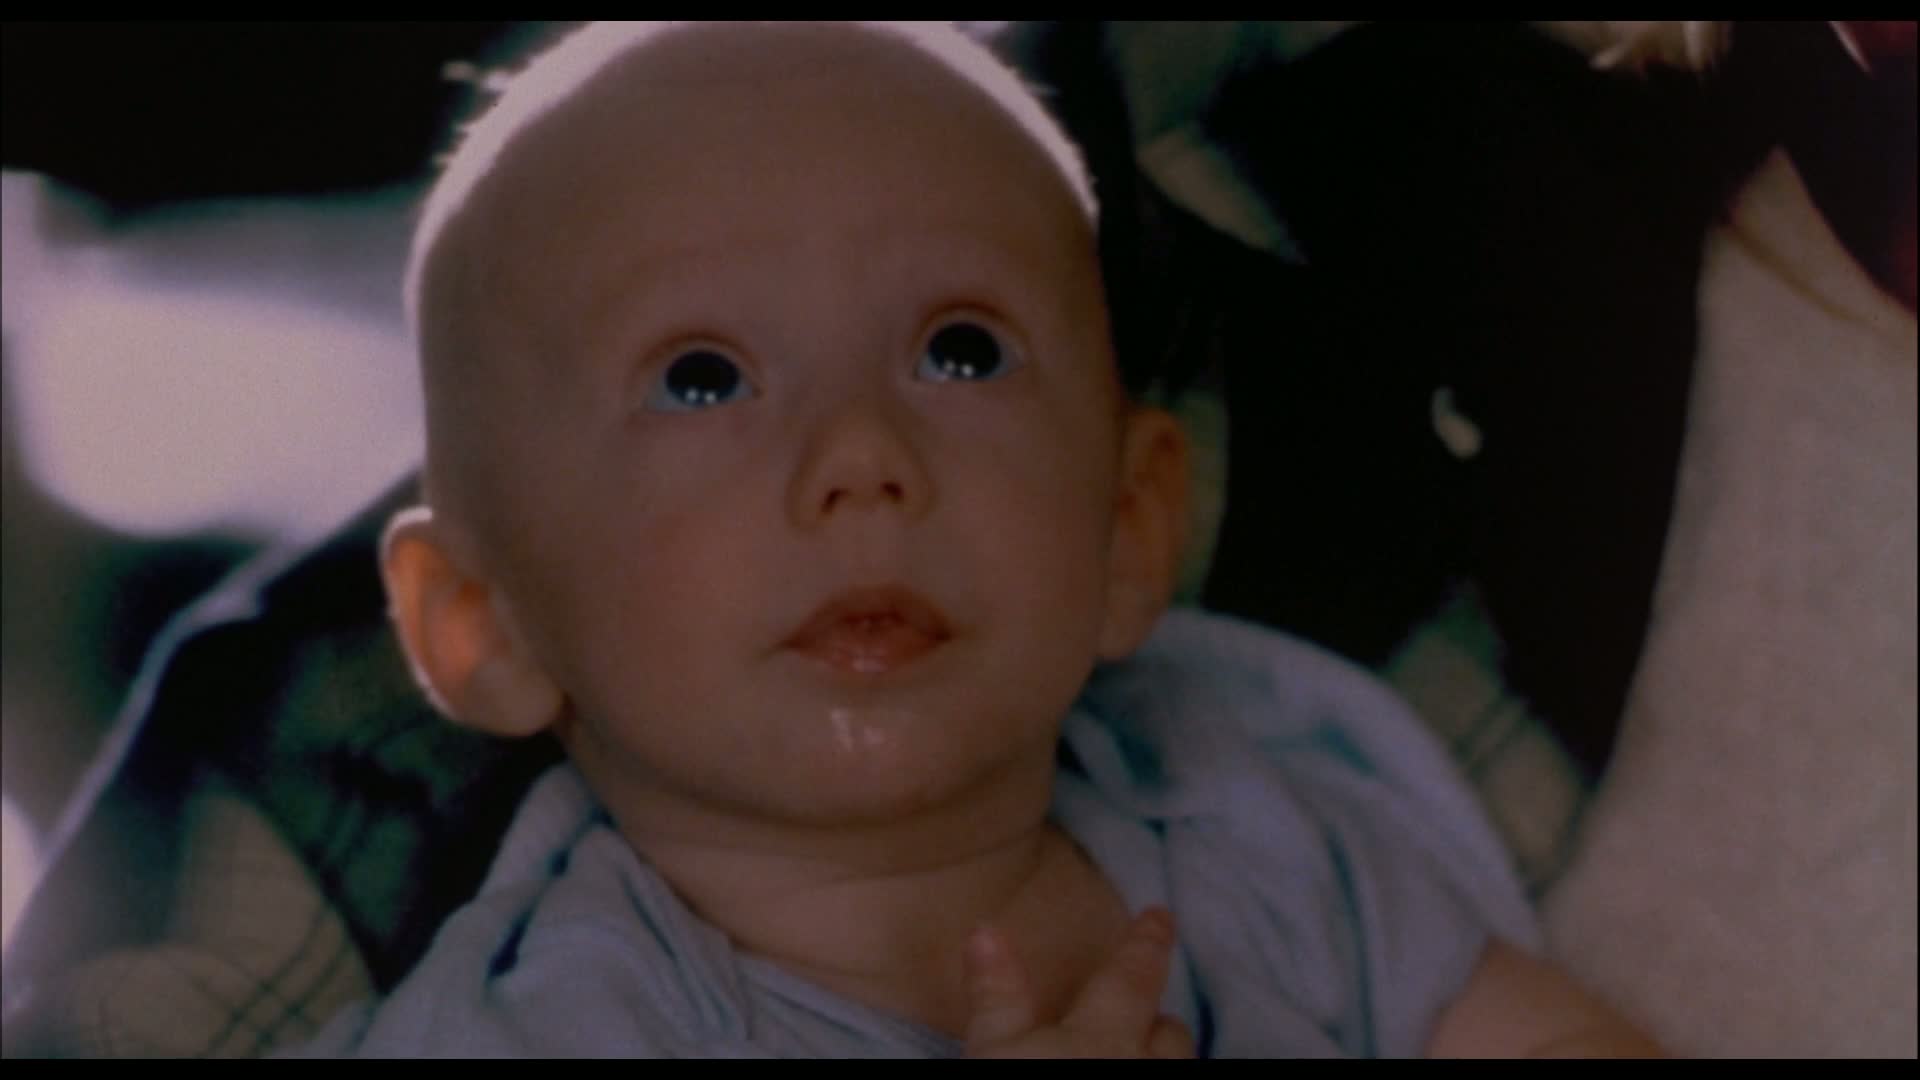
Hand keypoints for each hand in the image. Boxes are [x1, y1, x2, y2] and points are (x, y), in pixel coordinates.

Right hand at [962, 907, 1195, 1058]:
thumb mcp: (994, 1055)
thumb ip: (996, 996)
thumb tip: (987, 928)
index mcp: (1105, 1037)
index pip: (1131, 977)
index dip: (1146, 942)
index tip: (1162, 913)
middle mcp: (1146, 1070)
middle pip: (1171, 1038)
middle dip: (1159, 1023)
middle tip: (1150, 1015)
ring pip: (1179, 1074)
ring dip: (1164, 1063)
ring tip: (1147, 1057)